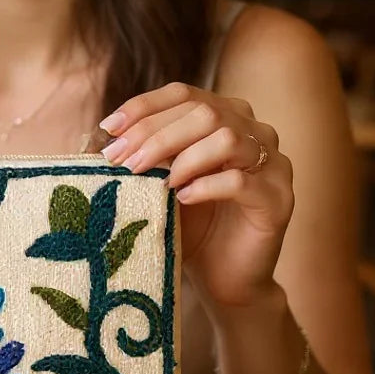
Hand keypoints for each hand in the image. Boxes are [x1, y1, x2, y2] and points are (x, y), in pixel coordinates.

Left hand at [99, 83, 293, 311]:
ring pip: (227, 138)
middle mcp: (255, 131)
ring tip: (157, 181)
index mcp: (225, 117)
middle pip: (204, 111)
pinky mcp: (278, 199)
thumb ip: (140, 155)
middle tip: (124, 161)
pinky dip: (206, 186)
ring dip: (183, 157)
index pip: (183, 93)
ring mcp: (273, 164)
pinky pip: (243, 181)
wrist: (224, 280)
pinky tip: (182, 199)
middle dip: (156, 134)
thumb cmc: (189, 226)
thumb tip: (96, 139)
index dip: (144, 106)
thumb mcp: (158, 183)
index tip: (109, 127)